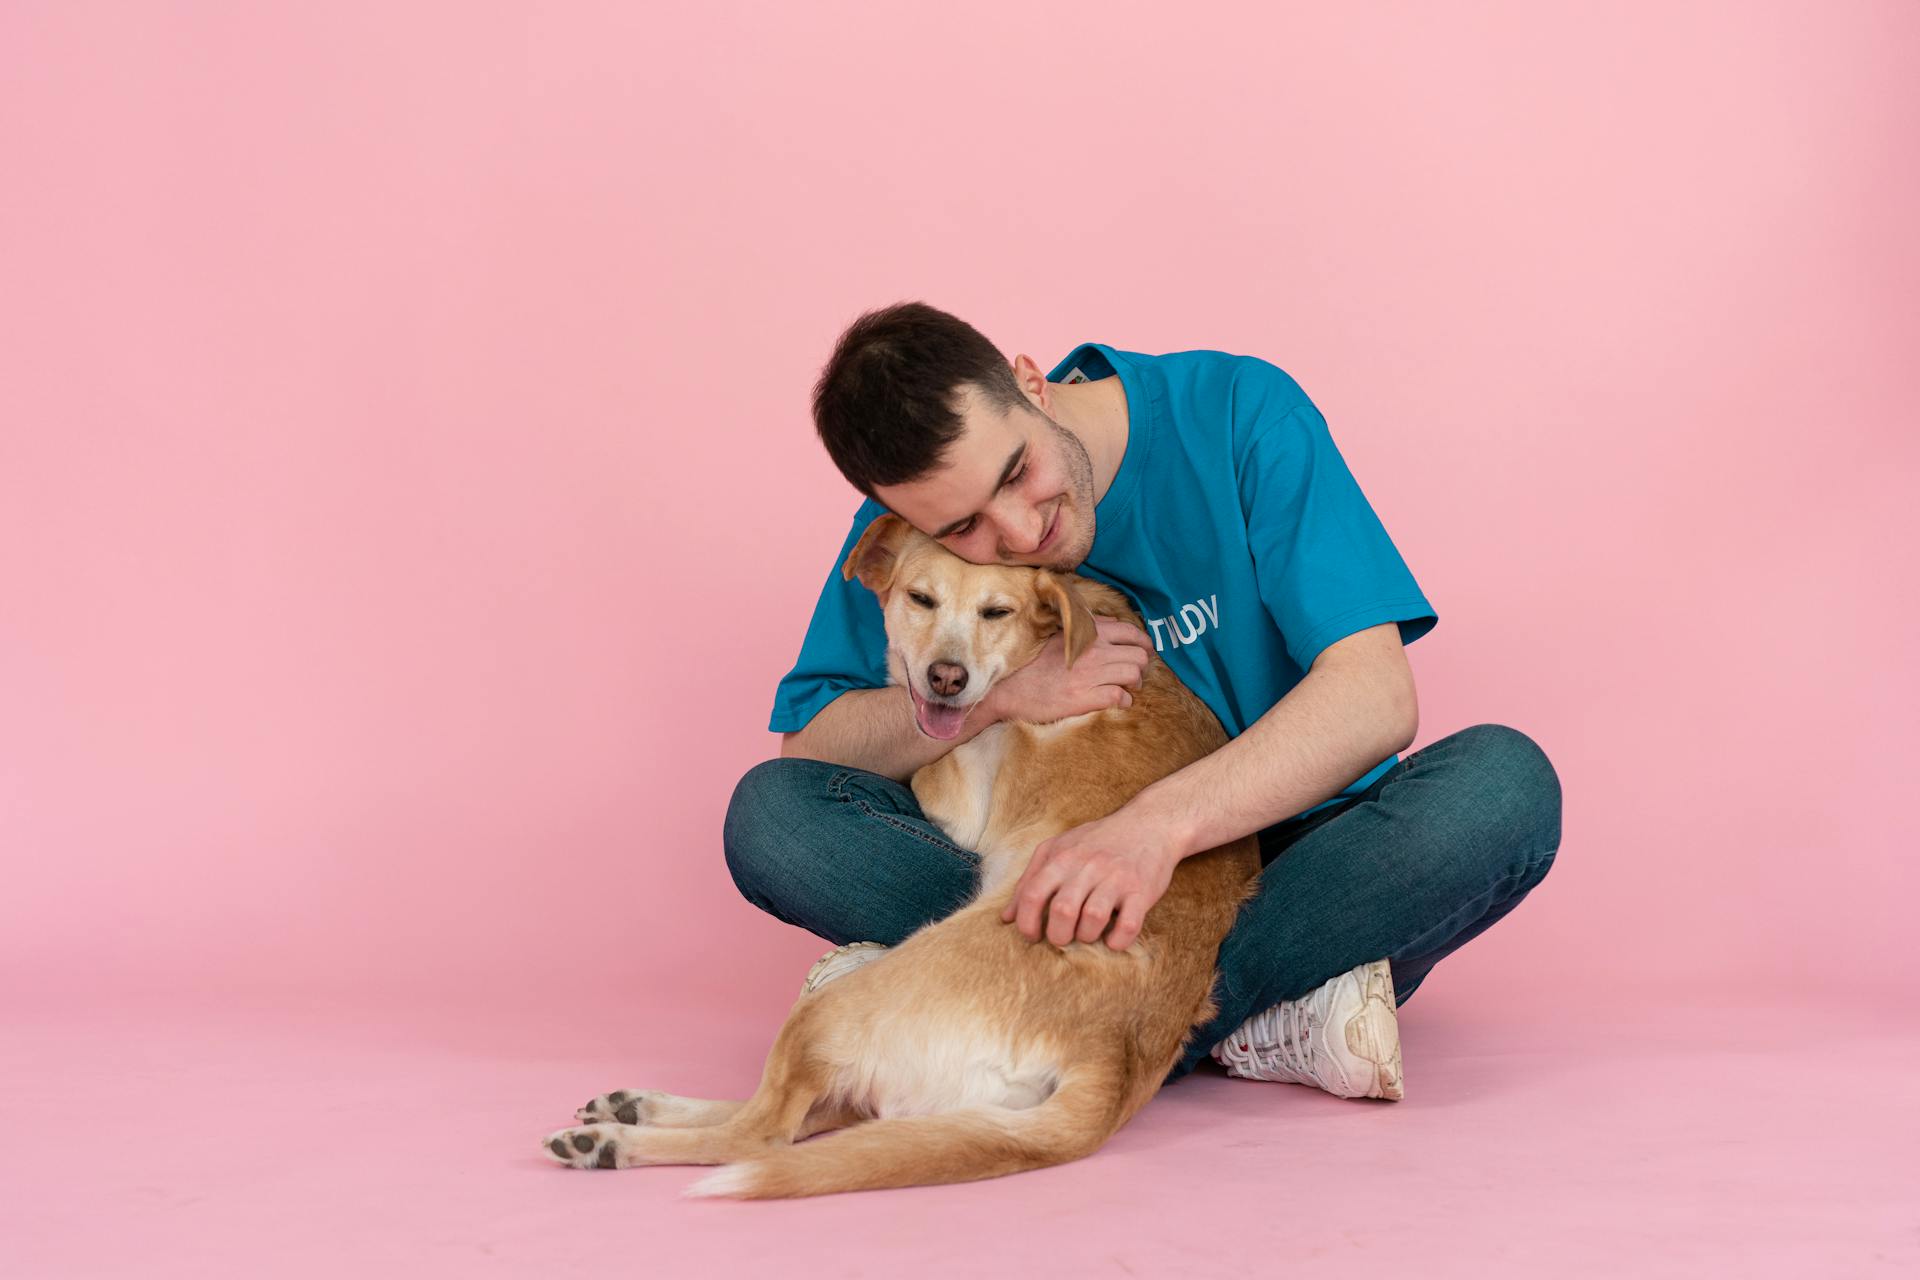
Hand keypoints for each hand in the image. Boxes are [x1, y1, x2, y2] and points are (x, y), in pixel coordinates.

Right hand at [987, 617, 1152, 724]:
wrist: (1008, 689)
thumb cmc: (1032, 664)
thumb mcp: (1057, 636)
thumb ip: (1085, 629)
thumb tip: (1111, 624)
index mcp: (1087, 634)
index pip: (1130, 631)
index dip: (1144, 643)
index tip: (1144, 651)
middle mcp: (1093, 651)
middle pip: (1139, 655)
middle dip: (1141, 666)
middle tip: (1134, 674)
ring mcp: (1090, 674)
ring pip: (1134, 675)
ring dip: (1134, 684)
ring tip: (1126, 688)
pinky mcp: (1086, 697)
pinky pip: (1121, 698)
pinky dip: (1124, 701)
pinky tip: (1116, 702)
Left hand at [999, 805, 1178, 950]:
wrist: (1150, 823)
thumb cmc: (1098, 841)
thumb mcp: (1058, 849)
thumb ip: (1030, 880)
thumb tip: (1006, 918)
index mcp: (1062, 857)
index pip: (1032, 894)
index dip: (1026, 922)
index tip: (1032, 936)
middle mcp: (1087, 866)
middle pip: (1062, 912)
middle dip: (1057, 935)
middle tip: (1062, 937)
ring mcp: (1116, 878)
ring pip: (1093, 920)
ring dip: (1086, 937)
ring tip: (1087, 934)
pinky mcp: (1142, 890)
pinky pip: (1128, 926)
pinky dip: (1117, 941)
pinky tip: (1113, 940)